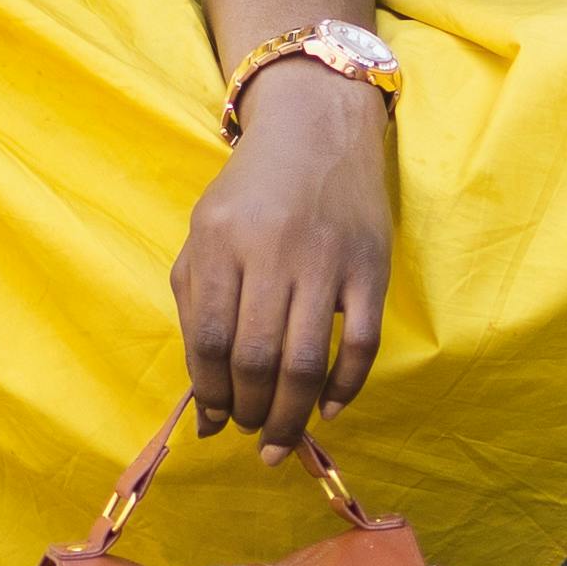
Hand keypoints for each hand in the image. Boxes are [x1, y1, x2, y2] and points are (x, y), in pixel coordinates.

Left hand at [171, 67, 392, 450]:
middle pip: (257, 360)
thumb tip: (204, 402)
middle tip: (251, 431)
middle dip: (251, 412)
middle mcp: (272, 251)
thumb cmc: (252, 189)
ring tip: (281, 439)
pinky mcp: (371, 267)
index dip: (211, 393)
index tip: (216, 420)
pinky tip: (327, 408)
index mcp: (221, 241)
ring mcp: (327, 260)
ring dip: (291, 415)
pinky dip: (345, 387)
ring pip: (307, 362)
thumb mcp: (205, 230)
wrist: (319, 126)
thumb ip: (195, 306)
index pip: (210, 339)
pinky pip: (361, 344)